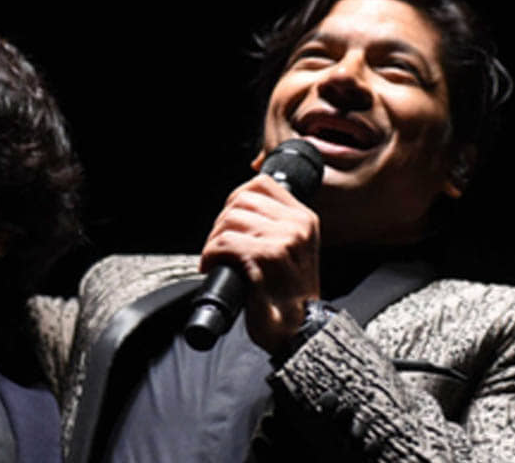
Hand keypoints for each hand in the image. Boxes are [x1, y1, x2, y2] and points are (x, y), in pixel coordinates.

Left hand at [199, 174, 321, 355]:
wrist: (299, 330)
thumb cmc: (288, 294)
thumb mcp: (292, 249)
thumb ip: (274, 224)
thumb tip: (236, 206)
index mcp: (304, 219)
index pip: (261, 184)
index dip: (236, 199)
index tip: (229, 222)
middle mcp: (296, 227)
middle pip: (240, 201)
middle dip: (221, 224)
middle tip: (219, 247)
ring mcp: (283, 242)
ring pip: (229, 221)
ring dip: (213, 241)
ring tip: (217, 259)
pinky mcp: (265, 260)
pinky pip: (224, 243)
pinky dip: (210, 255)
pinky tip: (212, 267)